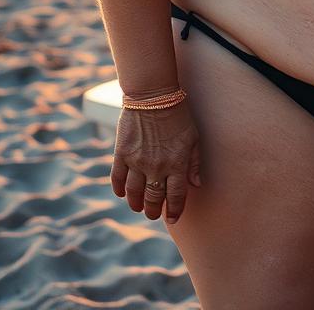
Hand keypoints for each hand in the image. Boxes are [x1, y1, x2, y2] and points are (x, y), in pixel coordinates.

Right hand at [110, 100, 201, 223]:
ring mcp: (137, 161)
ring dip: (136, 204)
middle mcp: (156, 166)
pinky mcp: (121, 154)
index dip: (174, 210)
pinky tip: (123, 194)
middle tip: (153, 214)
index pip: (176, 195)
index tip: (173, 218)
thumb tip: (195, 184)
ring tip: (139, 207)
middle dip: (154, 210)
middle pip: (153, 198)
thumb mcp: (193, 136)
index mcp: (177, 163)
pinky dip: (119, 190)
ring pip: (134, 193)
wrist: (153, 95)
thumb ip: (194, 162)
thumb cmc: (178, 115)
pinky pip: (117, 179)